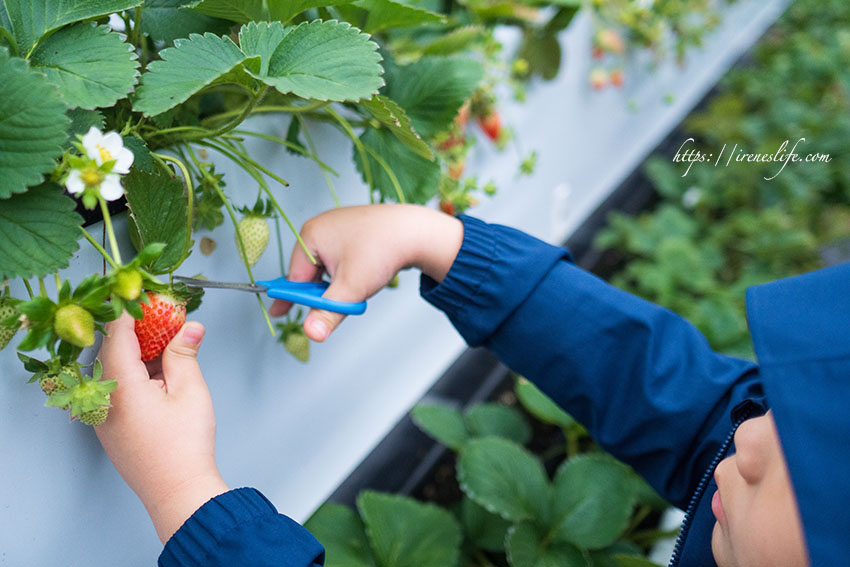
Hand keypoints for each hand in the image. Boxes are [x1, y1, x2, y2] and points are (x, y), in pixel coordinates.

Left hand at [95, 313, 228, 542]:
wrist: (177, 491)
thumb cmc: (184, 446)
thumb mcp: (190, 390)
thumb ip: (185, 353)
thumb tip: (189, 327)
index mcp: (120, 385)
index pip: (117, 334)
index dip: (133, 312)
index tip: (149, 299)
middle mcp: (104, 399)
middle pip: (113, 351)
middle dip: (139, 331)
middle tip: (166, 319)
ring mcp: (104, 415)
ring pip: (115, 370)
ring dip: (139, 353)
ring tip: (170, 345)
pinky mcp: (111, 427)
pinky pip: (116, 390)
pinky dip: (136, 374)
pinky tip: (161, 374)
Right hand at [269, 204, 463, 340]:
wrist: (417, 230)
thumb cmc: (381, 250)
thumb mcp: (351, 288)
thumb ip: (327, 312)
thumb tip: (311, 334)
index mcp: (310, 235)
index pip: (294, 275)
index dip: (290, 298)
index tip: (279, 314)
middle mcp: (321, 227)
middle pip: (310, 271)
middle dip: (321, 291)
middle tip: (334, 305)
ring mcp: (338, 227)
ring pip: (328, 268)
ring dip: (338, 284)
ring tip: (359, 284)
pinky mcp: (355, 232)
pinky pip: (343, 259)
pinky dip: (349, 273)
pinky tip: (365, 274)